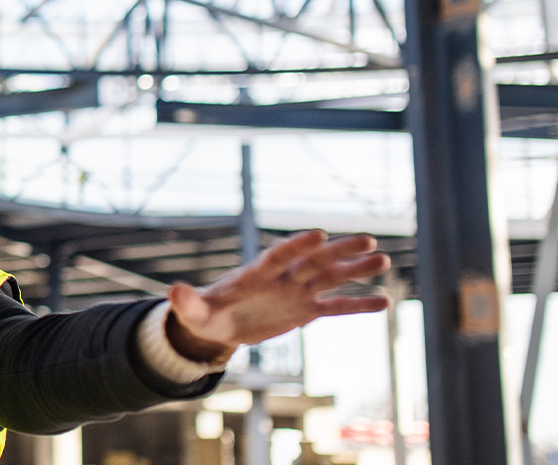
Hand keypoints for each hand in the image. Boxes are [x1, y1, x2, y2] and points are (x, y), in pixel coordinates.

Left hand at [165, 230, 391, 362]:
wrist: (221, 324)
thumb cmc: (206, 314)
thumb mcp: (194, 313)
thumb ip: (188, 302)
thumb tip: (173, 292)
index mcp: (256, 274)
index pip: (279, 256)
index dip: (297, 245)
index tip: (318, 233)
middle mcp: (282, 278)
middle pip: (313, 261)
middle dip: (338, 251)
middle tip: (367, 239)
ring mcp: (296, 292)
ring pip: (330, 278)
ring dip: (355, 271)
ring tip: (383, 261)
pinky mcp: (305, 311)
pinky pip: (335, 308)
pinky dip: (357, 305)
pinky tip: (384, 302)